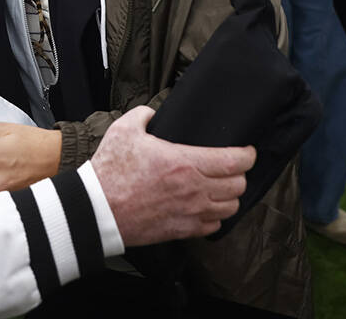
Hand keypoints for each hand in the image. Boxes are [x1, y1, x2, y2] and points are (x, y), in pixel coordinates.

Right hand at [91, 107, 253, 245]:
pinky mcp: (182, 230)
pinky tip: (206, 207)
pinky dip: (215, 216)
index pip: (235, 161)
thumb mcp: (124, 130)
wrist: (97, 209)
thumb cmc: (110, 171)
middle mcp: (194, 190)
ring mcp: (190, 213)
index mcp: (185, 163)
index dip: (248, 154)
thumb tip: (153, 114)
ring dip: (230, 196)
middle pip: (239, 185)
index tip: (247, 150)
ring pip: (230, 208)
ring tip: (222, 187)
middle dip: (240, 174)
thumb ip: (143, 115)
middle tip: (232, 167)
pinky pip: (214, 226)